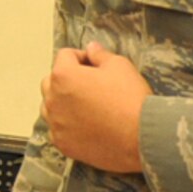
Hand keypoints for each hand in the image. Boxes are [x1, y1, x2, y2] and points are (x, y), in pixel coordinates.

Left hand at [41, 41, 149, 173]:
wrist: (142, 138)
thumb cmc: (131, 99)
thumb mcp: (120, 66)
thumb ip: (100, 54)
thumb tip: (91, 48)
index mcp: (63, 76)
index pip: (65, 56)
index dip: (82, 57)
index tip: (96, 66)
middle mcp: (53, 99)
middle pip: (51, 81)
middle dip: (67, 79)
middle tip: (91, 85)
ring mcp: (56, 123)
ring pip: (50, 106)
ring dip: (63, 102)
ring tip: (87, 106)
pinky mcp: (63, 143)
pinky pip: (57, 129)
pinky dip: (66, 125)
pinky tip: (86, 125)